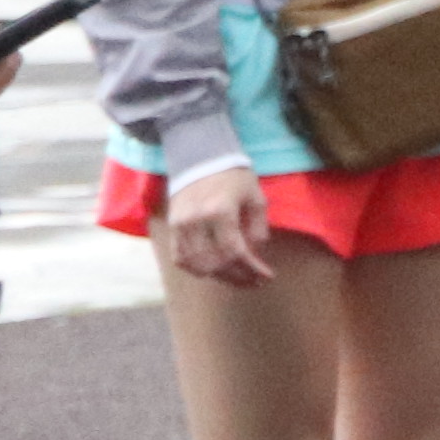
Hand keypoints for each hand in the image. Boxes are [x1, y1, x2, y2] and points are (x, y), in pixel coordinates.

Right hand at [161, 159, 283, 288]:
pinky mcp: (172, 227)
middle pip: (215, 262)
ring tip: (239, 279)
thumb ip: (258, 226)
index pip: (234, 251)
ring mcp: (180, 225)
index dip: (251, 268)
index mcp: (220, 211)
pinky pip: (180, 258)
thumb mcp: (255, 196)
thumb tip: (256, 253)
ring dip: (219, 277)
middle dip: (238, 277)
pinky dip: (197, 269)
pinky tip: (215, 272)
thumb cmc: (233, 176)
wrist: (199, 158)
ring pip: (196, 265)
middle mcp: (196, 220)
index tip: (267, 276)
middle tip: (255, 281)